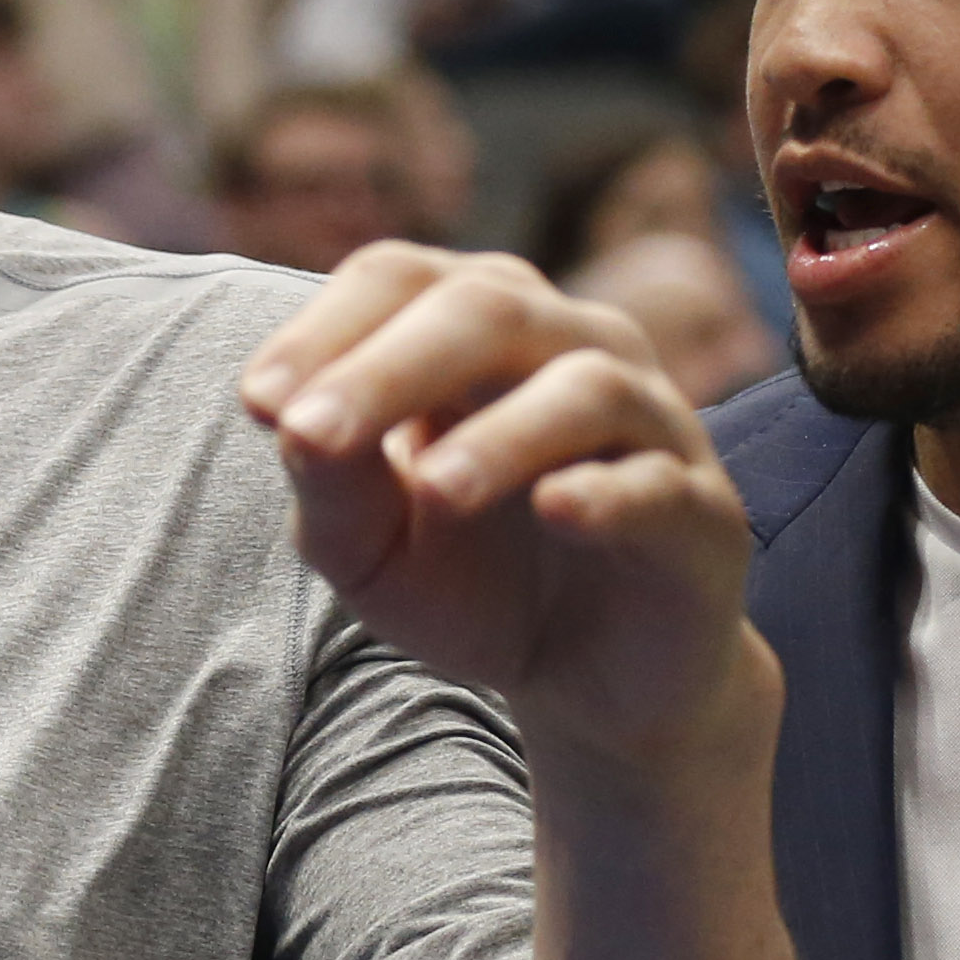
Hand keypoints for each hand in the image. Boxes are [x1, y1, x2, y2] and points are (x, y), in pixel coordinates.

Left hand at [239, 246, 765, 771]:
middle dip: (388, 367)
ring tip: (434, 492)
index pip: (400, 278)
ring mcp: (650, 423)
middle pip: (488, 306)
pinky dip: (608, 490)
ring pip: (586, 383)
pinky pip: (661, 482)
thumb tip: (288, 423)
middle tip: (306, 436)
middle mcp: (572, 349)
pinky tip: (556, 507)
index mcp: (478, 333)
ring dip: (500, 434)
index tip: (257, 404)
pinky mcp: (702, 512)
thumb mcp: (367, 546)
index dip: (325, 327)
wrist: (586, 680)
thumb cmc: (469, 583)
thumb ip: (328, 485)